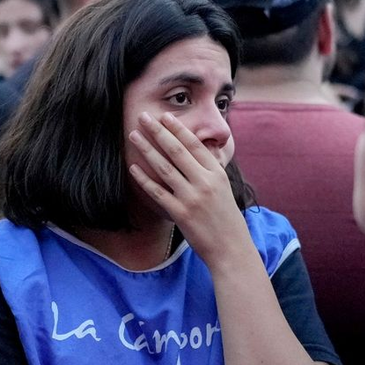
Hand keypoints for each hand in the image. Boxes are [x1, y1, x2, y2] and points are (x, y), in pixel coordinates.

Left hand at [128, 111, 248, 264]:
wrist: (231, 248)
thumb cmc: (226, 218)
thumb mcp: (224, 187)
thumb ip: (211, 168)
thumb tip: (202, 148)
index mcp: (216, 173)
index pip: (194, 144)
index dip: (178, 129)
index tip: (164, 116)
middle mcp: (204, 182)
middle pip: (176, 150)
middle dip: (158, 131)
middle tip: (143, 116)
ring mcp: (191, 198)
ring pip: (164, 167)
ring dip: (147, 149)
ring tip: (134, 136)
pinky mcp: (180, 214)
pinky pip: (157, 192)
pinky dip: (144, 179)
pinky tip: (133, 167)